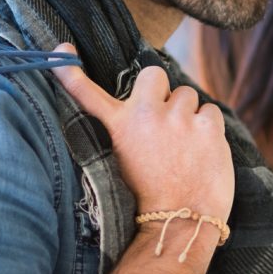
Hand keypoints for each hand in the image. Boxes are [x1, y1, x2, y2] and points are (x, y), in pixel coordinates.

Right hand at [50, 45, 233, 221]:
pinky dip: (209, 128)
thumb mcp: (124, 162)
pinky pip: (210, 111)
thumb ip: (130, 130)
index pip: (89, 94)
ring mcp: (178, 118)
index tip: (62, 50)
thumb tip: (145, 107)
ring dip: (187, 114)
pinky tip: (203, 151)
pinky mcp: (207, 126)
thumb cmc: (153, 196)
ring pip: (187, 94)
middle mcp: (146, 115)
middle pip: (154, 74)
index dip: (71, 73)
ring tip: (184, 145)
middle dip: (161, 91)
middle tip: (165, 121)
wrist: (179, 223)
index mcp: (119, 126)